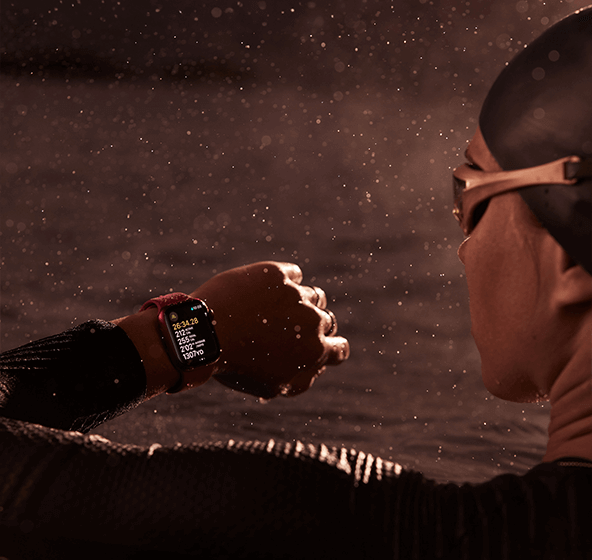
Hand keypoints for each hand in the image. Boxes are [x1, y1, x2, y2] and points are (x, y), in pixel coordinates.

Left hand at [191, 261, 349, 397]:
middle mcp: (312, 320)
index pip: (340, 348)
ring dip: (300, 303)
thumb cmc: (236, 365)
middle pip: (325, 319)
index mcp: (316, 351)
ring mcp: (295, 294)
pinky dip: (284, 283)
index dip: (331, 347)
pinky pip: (293, 275)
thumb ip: (303, 378)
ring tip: (274, 311)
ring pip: (312, 295)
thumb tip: (318, 366)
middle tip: (285, 329)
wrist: (203, 335)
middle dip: (311, 325)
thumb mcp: (272, 387)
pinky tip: (265, 293)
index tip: (317, 344)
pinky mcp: (276, 274)